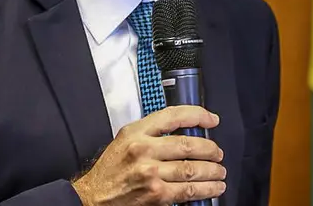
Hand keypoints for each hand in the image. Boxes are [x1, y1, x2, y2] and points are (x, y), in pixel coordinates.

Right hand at [71, 105, 225, 205]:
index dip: (198, 115)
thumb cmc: (110, 170)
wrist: (93, 198)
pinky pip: (188, 190)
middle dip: (210, 149)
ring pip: (192, 169)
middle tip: (217, 153)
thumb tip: (183, 130)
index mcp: (136, 132)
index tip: (211, 119)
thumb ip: (150, 132)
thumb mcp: (125, 140)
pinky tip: (214, 187)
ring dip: (212, 170)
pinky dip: (206, 189)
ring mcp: (150, 173)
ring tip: (219, 171)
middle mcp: (143, 149)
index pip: (173, 116)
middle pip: (188, 145)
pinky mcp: (156, 194)